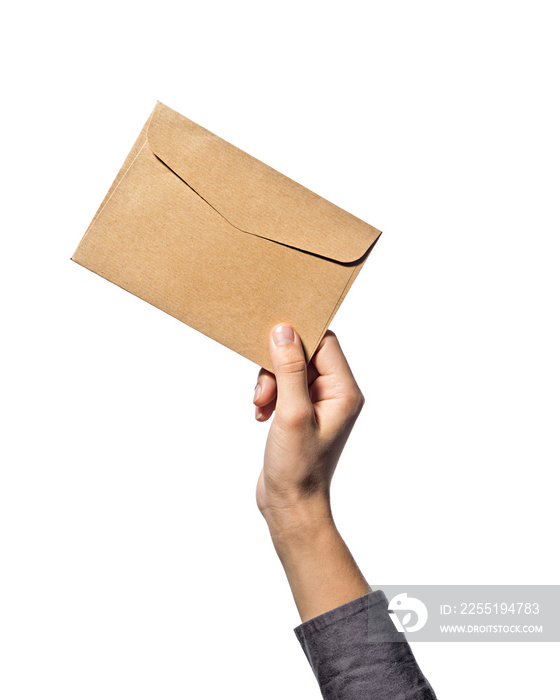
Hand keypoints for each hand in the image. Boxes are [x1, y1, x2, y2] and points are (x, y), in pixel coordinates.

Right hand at [253, 324, 364, 532]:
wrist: (291, 507)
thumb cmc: (298, 468)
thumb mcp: (291, 414)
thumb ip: (290, 370)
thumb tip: (284, 331)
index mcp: (344, 391)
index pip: (324, 342)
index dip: (297, 338)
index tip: (270, 343)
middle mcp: (335, 394)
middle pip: (304, 354)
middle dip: (277, 367)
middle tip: (264, 390)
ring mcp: (318, 404)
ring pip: (290, 370)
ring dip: (270, 382)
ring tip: (262, 406)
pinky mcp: (301, 413)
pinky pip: (283, 386)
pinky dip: (269, 395)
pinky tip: (261, 414)